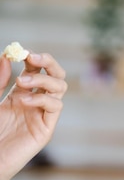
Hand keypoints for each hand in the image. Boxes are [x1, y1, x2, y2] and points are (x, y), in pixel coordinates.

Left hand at [0, 52, 66, 179]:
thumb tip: (7, 58)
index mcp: (20, 94)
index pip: (36, 70)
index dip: (32, 58)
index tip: (20, 51)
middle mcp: (35, 102)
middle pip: (55, 75)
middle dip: (48, 63)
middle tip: (31, 57)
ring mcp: (42, 114)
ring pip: (59, 87)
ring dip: (44, 79)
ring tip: (22, 82)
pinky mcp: (46, 128)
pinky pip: (55, 107)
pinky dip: (43, 98)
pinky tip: (24, 100)